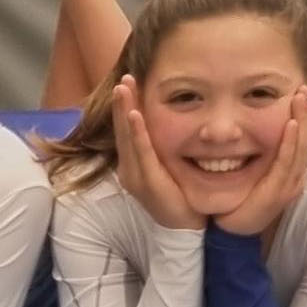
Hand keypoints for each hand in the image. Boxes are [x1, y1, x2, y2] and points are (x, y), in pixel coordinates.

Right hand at [113, 76, 203, 229]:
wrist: (184, 229)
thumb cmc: (179, 197)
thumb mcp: (169, 168)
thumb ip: (163, 150)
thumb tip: (170, 126)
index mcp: (134, 164)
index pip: (127, 130)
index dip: (125, 107)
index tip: (127, 83)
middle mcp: (129, 168)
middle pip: (122, 129)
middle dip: (122, 102)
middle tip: (124, 77)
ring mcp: (135, 176)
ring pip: (128, 137)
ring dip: (125, 110)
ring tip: (124, 87)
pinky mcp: (146, 182)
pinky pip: (142, 153)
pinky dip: (137, 133)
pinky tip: (134, 115)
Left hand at [216, 79, 306, 235]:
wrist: (232, 230)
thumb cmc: (241, 196)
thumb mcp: (253, 166)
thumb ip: (256, 146)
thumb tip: (250, 121)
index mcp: (291, 166)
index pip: (304, 131)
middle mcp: (295, 172)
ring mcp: (290, 182)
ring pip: (301, 145)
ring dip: (303, 118)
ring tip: (302, 95)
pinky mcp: (279, 191)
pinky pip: (287, 162)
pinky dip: (291, 142)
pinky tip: (291, 124)